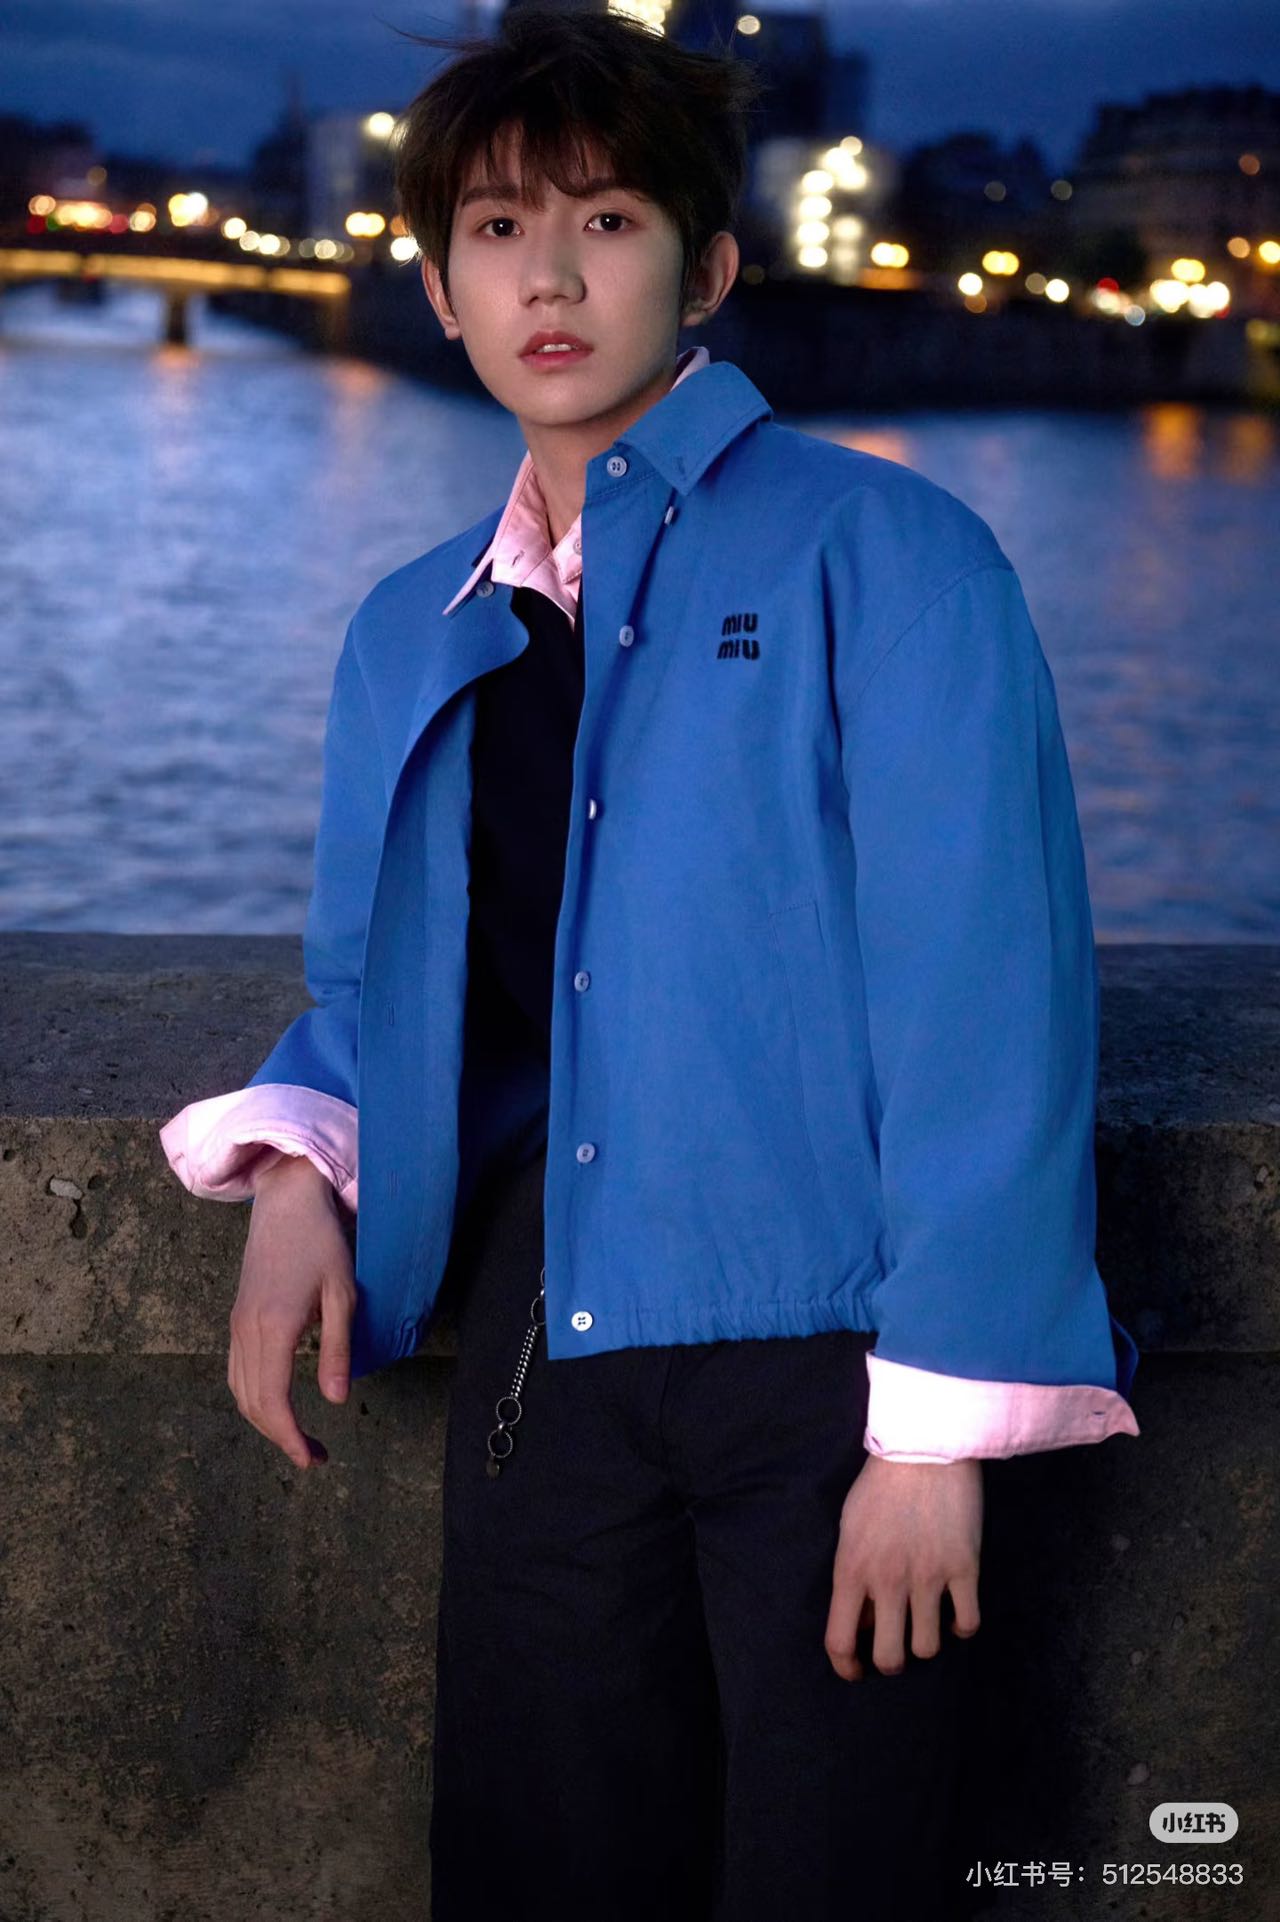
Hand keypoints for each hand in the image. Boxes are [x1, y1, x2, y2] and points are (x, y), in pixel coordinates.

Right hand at [226, 1154, 356, 1471]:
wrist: (286, 1200)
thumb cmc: (322, 1242)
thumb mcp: (342, 1294)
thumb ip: (339, 1348)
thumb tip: (336, 1400)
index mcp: (273, 1327)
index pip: (273, 1401)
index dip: (290, 1438)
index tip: (312, 1460)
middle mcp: (246, 1331)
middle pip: (253, 1404)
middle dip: (281, 1437)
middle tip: (316, 1455)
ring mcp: (237, 1325)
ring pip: (240, 1391)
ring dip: (266, 1421)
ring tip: (300, 1436)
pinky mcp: (237, 1318)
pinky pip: (237, 1372)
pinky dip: (254, 1398)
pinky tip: (278, 1403)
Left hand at [825, 1454, 982, 1679]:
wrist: (926, 1446)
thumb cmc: (881, 1483)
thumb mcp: (850, 1528)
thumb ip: (853, 1574)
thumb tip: (862, 1618)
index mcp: (851, 1570)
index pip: (839, 1641)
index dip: (846, 1667)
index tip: (855, 1671)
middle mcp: (888, 1582)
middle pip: (889, 1658)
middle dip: (891, 1661)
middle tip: (896, 1647)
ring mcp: (928, 1577)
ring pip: (929, 1648)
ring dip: (927, 1644)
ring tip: (926, 1625)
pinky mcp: (964, 1568)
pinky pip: (967, 1623)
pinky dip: (962, 1627)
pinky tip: (956, 1614)